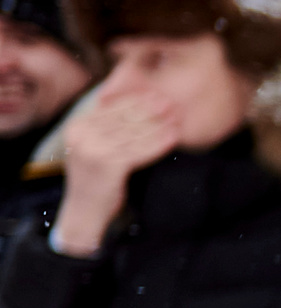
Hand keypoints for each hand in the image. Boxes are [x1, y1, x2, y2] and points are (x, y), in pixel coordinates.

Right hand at [52, 80, 187, 255]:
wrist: (84, 212)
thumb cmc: (95, 179)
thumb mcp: (94, 148)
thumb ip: (106, 129)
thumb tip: (136, 106)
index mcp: (77, 127)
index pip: (111, 109)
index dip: (135, 101)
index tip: (156, 95)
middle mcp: (82, 136)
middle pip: (123, 119)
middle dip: (149, 111)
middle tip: (171, 103)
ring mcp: (93, 150)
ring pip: (133, 134)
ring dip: (157, 126)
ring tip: (177, 119)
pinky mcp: (107, 165)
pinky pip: (138, 151)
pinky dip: (157, 144)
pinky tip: (173, 138)